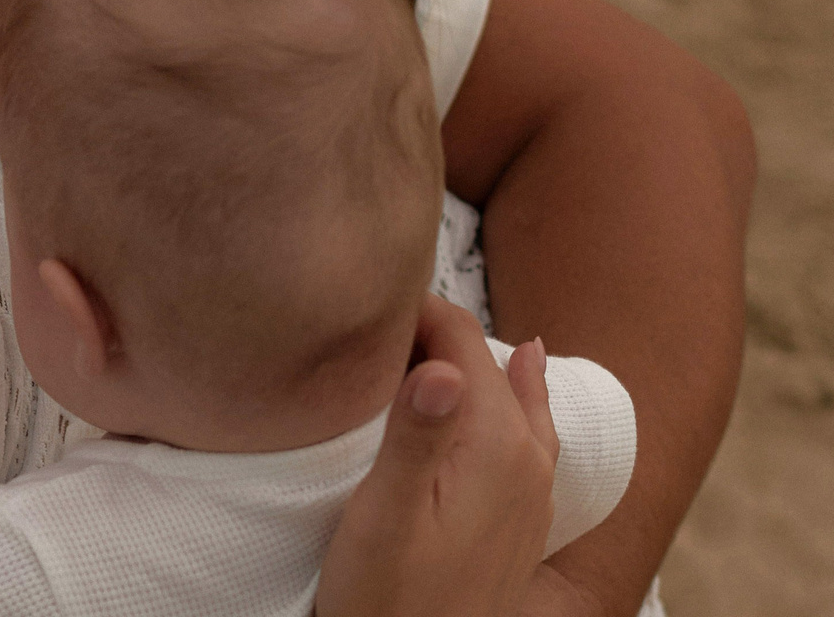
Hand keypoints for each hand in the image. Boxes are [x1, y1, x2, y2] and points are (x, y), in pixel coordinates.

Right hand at [316, 294, 558, 616]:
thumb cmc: (388, 598)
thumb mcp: (386, 518)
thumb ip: (414, 437)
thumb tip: (438, 366)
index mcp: (496, 443)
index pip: (456, 334)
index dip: (407, 307)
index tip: (357, 302)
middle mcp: (527, 455)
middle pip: (483, 357)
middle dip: (432, 327)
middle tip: (368, 320)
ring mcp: (532, 486)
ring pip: (509, 389)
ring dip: (466, 359)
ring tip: (421, 332)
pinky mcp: (523, 512)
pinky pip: (525, 425)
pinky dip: (507, 390)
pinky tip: (516, 370)